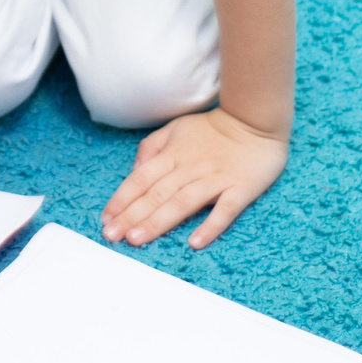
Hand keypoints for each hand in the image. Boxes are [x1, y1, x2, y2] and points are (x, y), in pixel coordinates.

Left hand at [101, 105, 286, 248]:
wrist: (255, 119)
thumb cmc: (212, 129)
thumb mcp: (175, 128)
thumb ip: (152, 147)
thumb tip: (134, 170)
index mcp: (173, 154)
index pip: (141, 179)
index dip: (122, 199)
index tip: (106, 219)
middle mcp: (190, 167)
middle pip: (156, 194)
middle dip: (132, 215)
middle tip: (112, 236)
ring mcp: (216, 179)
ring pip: (183, 203)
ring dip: (159, 221)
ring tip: (138, 239)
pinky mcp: (241, 188)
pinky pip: (225, 210)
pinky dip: (211, 226)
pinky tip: (195, 242)